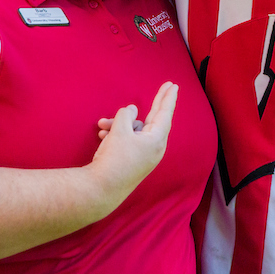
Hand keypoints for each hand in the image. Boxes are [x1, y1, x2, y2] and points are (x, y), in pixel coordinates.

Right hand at [88, 82, 177, 208]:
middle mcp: (154, 148)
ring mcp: (145, 155)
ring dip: (118, 124)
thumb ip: (127, 115)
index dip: (168, 98)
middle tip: (168, 85)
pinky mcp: (134, 161)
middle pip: (155, 119)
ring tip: (102, 124)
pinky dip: (116, 135)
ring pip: (134, 129)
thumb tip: (132, 111)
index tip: (173, 86)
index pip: (165, 114)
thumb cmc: (114, 158)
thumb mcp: (120, 130)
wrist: (101, 188)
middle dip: (157, 102)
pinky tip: (103, 134)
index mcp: (156, 140)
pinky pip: (128, 140)